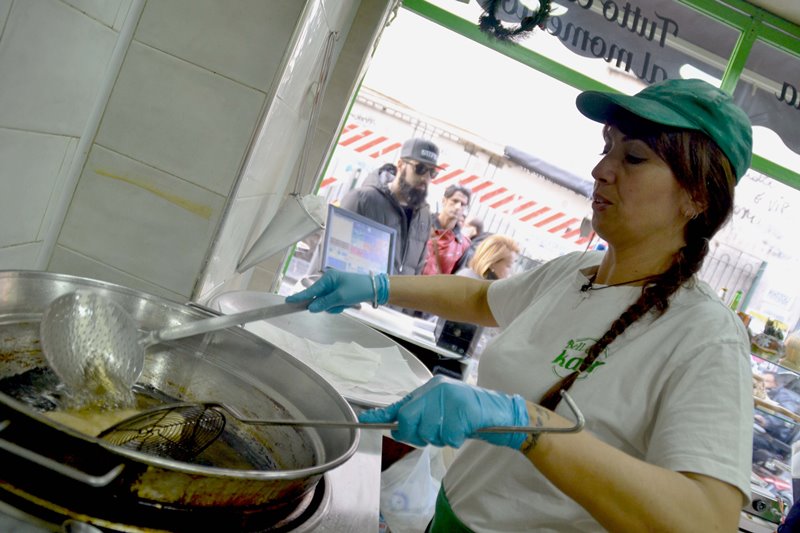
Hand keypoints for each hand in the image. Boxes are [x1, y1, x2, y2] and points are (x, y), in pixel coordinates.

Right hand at [285, 269, 387, 312]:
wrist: (374, 289)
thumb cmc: (357, 289)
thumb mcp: (340, 297)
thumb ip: (324, 303)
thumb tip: (310, 308)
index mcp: (327, 278)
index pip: (310, 291)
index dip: (300, 297)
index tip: (287, 301)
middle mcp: (328, 282)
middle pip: (317, 298)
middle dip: (326, 304)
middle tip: (338, 304)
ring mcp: (333, 288)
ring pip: (325, 303)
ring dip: (333, 306)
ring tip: (345, 303)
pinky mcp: (338, 293)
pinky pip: (332, 303)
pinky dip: (337, 306)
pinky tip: (347, 304)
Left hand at [359, 376, 528, 448]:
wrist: (503, 413)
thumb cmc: (471, 415)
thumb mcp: (443, 411)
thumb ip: (421, 416)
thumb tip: (398, 427)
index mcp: (431, 388)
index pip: (401, 402)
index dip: (381, 414)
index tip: (363, 420)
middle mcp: (438, 389)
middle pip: (410, 420)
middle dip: (418, 434)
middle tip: (435, 433)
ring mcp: (451, 398)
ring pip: (428, 431)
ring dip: (441, 438)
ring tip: (455, 428)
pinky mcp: (464, 410)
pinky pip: (447, 436)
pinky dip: (455, 439)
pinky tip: (465, 430)